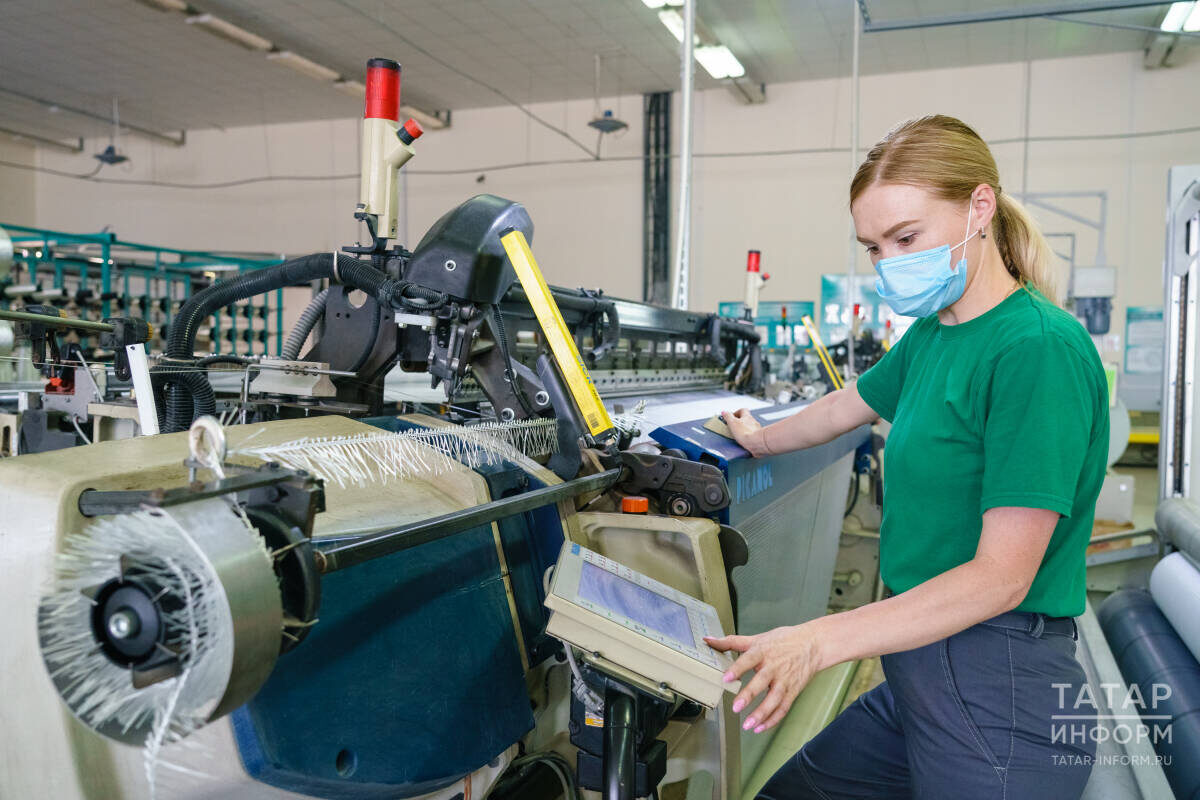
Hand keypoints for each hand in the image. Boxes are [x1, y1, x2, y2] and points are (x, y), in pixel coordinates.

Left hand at [704, 623, 821, 733]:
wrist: (813, 645)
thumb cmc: (784, 640)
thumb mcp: (758, 638)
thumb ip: (732, 641)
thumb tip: (708, 640)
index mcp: (763, 651)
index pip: (748, 660)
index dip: (737, 668)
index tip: (726, 678)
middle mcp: (774, 667)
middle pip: (761, 681)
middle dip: (749, 695)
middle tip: (736, 707)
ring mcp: (784, 680)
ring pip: (774, 699)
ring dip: (761, 714)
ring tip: (748, 725)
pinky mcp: (793, 691)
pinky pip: (783, 708)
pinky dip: (773, 719)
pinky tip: (760, 728)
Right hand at [721, 408, 767, 455]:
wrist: (757, 442)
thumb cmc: (745, 432)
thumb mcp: (732, 423)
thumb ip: (728, 416)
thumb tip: (724, 412)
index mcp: (747, 416)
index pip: (742, 410)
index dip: (737, 412)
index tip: (731, 417)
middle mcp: (753, 421)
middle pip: (747, 418)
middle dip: (741, 421)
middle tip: (735, 426)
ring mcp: (757, 429)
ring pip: (751, 426)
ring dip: (746, 429)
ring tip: (740, 434)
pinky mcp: (759, 437)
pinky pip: (754, 434)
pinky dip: (749, 436)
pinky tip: (746, 440)